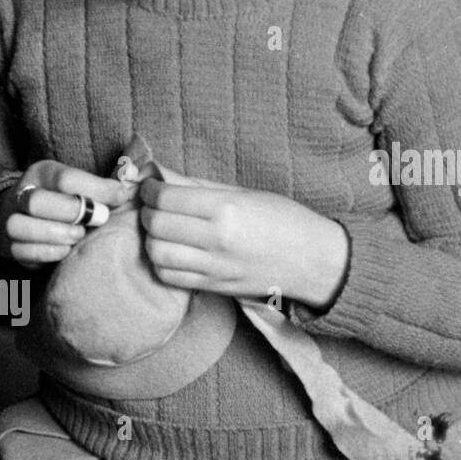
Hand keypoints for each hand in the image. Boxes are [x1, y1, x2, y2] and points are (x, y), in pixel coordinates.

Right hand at [0, 159, 132, 266]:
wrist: (29, 218)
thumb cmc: (67, 201)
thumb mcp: (83, 184)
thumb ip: (109, 182)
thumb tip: (134, 176)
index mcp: (42, 173)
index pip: (65, 179)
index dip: (97, 189)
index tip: (121, 197)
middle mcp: (22, 194)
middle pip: (37, 202)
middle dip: (74, 213)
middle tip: (100, 219)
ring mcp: (11, 220)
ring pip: (23, 227)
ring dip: (59, 234)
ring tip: (79, 236)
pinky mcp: (12, 246)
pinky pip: (25, 252)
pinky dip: (50, 252)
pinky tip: (67, 249)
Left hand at [139, 174, 349, 307]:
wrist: (312, 260)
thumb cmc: (281, 219)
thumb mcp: (241, 192)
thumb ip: (195, 184)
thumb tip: (157, 172)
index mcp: (226, 209)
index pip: (166, 198)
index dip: (150, 190)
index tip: (151, 187)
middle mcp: (217, 239)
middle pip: (156, 225)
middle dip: (147, 212)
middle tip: (154, 206)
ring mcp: (214, 267)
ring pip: (157, 253)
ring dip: (151, 239)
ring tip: (161, 230)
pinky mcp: (213, 287)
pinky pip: (169, 276)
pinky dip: (161, 262)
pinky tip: (171, 251)